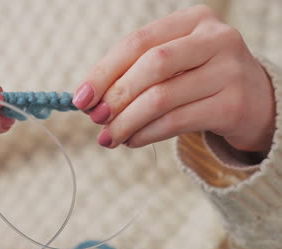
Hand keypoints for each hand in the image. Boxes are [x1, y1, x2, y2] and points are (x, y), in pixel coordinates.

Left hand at [73, 5, 274, 152]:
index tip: (81, 98)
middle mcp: (215, 39)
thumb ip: (134, 73)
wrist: (255, 100)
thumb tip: (89, 99)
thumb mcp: (173, 64)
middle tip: (96, 119)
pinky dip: (146, 134)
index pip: (138, 42)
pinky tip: (132, 140)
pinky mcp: (233, 105)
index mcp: (193, 20)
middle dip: (116, 96)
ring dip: (127, 122)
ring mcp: (229, 71)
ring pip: (162, 98)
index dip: (104, 71)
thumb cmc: (199, 78)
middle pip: (151, 66)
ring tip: (108, 137)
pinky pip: (176, 122)